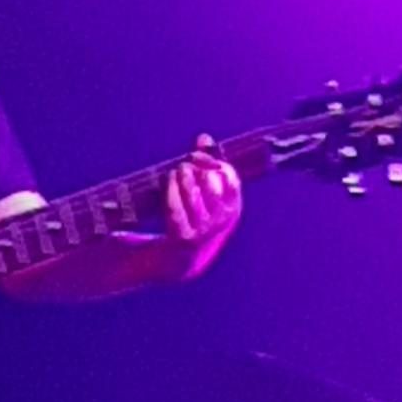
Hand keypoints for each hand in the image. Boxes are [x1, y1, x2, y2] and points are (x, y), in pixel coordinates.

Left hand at [161, 134, 243, 277]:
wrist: (178, 264)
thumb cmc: (193, 222)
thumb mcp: (206, 197)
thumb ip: (206, 165)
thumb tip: (203, 137)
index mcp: (232, 209)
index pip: (229, 177)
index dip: (213, 161)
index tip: (196, 155)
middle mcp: (222, 221)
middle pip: (211, 180)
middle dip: (197, 167)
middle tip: (185, 165)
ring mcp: (203, 230)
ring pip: (193, 192)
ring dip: (182, 176)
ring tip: (177, 171)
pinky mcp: (183, 238)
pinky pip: (176, 207)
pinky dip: (171, 190)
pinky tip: (168, 180)